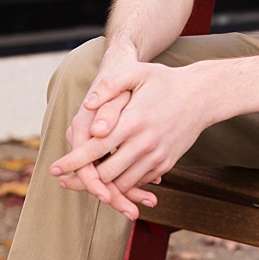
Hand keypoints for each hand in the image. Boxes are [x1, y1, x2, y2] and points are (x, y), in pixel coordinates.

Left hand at [53, 60, 208, 219]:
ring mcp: (157, 156)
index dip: (72, 161)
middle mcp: (144, 144)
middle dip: (83, 181)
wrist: (202, 95)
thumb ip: (109, 86)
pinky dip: (123, 184)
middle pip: (105, 174)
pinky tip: (111, 180)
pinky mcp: (166, 164)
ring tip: (85, 184)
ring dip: (102, 187)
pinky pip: (139, 182)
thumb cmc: (165, 81)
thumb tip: (87, 106)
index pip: (95, 149)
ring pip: (122, 184)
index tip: (55, 169)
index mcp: (132, 122)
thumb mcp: (137, 72)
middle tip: (66, 180)